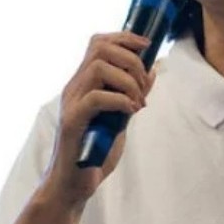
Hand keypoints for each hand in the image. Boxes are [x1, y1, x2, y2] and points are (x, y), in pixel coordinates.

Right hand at [39, 31, 152, 209]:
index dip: (125, 37)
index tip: (148, 46)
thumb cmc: (95, 153)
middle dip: (131, 59)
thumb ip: (132, 94)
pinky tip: (131, 111)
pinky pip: (97, 97)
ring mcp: (71, 102)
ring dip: (128, 81)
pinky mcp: (72, 121)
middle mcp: (74, 87)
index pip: (99, 42)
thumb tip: (152, 70)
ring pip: (99, 67)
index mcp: (84, 83)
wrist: (74, 185)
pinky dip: (120, 99)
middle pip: (100, 47)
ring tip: (138, 101)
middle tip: (143, 85)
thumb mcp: (121, 118)